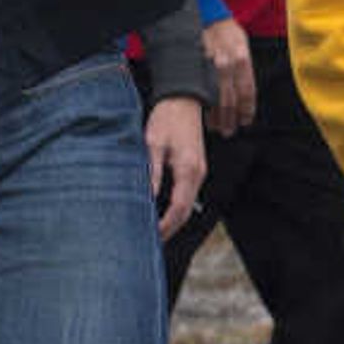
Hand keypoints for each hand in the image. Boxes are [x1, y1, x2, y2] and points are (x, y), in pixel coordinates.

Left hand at [147, 95, 208, 236]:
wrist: (183, 99)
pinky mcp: (194, 169)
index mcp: (189, 170)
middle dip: (169, 229)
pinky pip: (186, 195)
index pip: (179, 208)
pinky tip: (160, 213)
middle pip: (185, 212)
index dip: (165, 226)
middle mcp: (198, 174)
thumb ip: (151, 172)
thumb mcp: (153, 144)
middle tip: (149, 244)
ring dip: (172, 220)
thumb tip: (145, 199)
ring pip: (187, 205)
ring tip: (151, 232)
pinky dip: (175, 208)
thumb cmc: (166, 119)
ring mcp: (198, 172)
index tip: (150, 238)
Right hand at [200, 17, 255, 136]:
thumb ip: (245, 70)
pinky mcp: (196, 68)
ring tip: (218, 127)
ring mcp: (209, 66)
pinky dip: (203, 105)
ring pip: (213, 98)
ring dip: (216, 117)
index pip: (247, 91)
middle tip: (229, 130)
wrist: (205, 17)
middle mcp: (227, 63)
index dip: (246, 110)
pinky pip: (200, 91)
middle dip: (230, 119)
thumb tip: (245, 96)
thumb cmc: (227, 33)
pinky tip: (205, 114)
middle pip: (230, 99)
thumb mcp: (243, 46)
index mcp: (243, 58)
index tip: (245, 121)